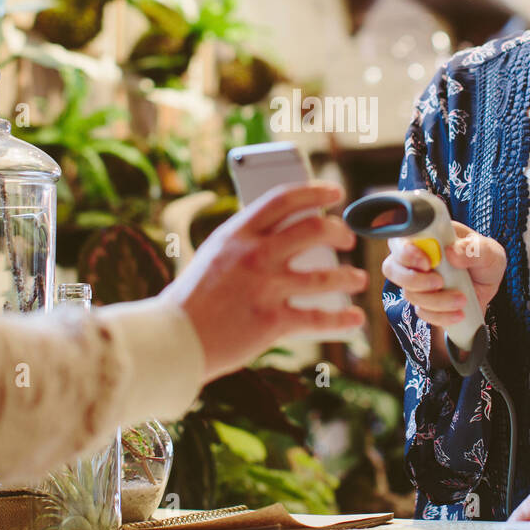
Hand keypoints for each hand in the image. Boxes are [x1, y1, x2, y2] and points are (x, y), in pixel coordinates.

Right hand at [163, 182, 366, 380]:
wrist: (172, 338)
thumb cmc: (191, 298)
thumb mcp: (214, 255)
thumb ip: (245, 243)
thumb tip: (282, 235)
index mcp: (237, 233)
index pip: (283, 199)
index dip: (314, 192)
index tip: (334, 192)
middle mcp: (255, 255)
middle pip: (313, 229)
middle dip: (338, 231)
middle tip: (347, 238)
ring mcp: (265, 288)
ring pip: (324, 276)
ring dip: (348, 276)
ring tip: (358, 278)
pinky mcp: (271, 321)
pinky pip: (317, 319)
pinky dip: (341, 320)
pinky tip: (355, 319)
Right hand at [381, 220, 504, 327]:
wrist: (489, 286)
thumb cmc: (485, 259)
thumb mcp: (489, 250)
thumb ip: (473, 249)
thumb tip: (452, 253)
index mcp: (427, 236)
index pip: (401, 239)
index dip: (405, 252)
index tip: (426, 262)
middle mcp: (416, 257)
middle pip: (392, 268)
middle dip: (413, 279)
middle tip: (439, 283)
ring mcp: (418, 281)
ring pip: (410, 294)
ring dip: (436, 301)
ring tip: (462, 299)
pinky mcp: (424, 302)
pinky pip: (422, 313)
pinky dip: (441, 316)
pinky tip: (459, 313)